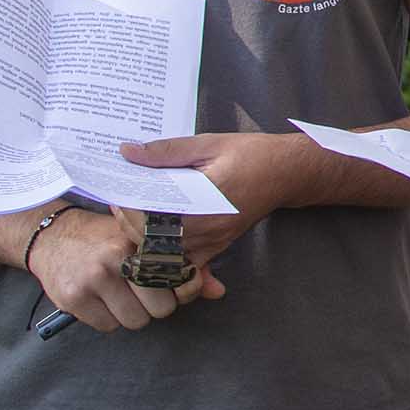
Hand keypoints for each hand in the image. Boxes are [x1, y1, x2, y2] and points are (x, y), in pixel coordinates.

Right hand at [26, 207, 225, 333]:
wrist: (51, 236)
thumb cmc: (105, 238)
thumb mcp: (140, 240)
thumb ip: (182, 264)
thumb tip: (218, 291)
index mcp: (137, 241)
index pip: (176, 281)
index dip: (178, 289)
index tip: (168, 284)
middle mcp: (114, 260)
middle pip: (160, 309)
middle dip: (155, 305)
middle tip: (141, 291)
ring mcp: (90, 280)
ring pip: (135, 322)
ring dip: (132, 313)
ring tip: (120, 293)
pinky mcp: (72, 299)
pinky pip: (108, 327)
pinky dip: (108, 319)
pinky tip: (100, 299)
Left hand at [117, 132, 301, 255]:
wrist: (288, 172)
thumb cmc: (252, 154)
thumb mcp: (208, 144)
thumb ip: (166, 151)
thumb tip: (128, 152)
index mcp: (203, 200)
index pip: (150, 215)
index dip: (128, 206)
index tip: (121, 190)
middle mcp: (208, 228)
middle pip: (153, 239)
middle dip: (130, 222)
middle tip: (123, 202)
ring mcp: (214, 242)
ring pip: (165, 255)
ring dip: (145, 238)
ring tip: (137, 217)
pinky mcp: (219, 247)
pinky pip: (187, 264)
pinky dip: (169, 258)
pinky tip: (160, 242)